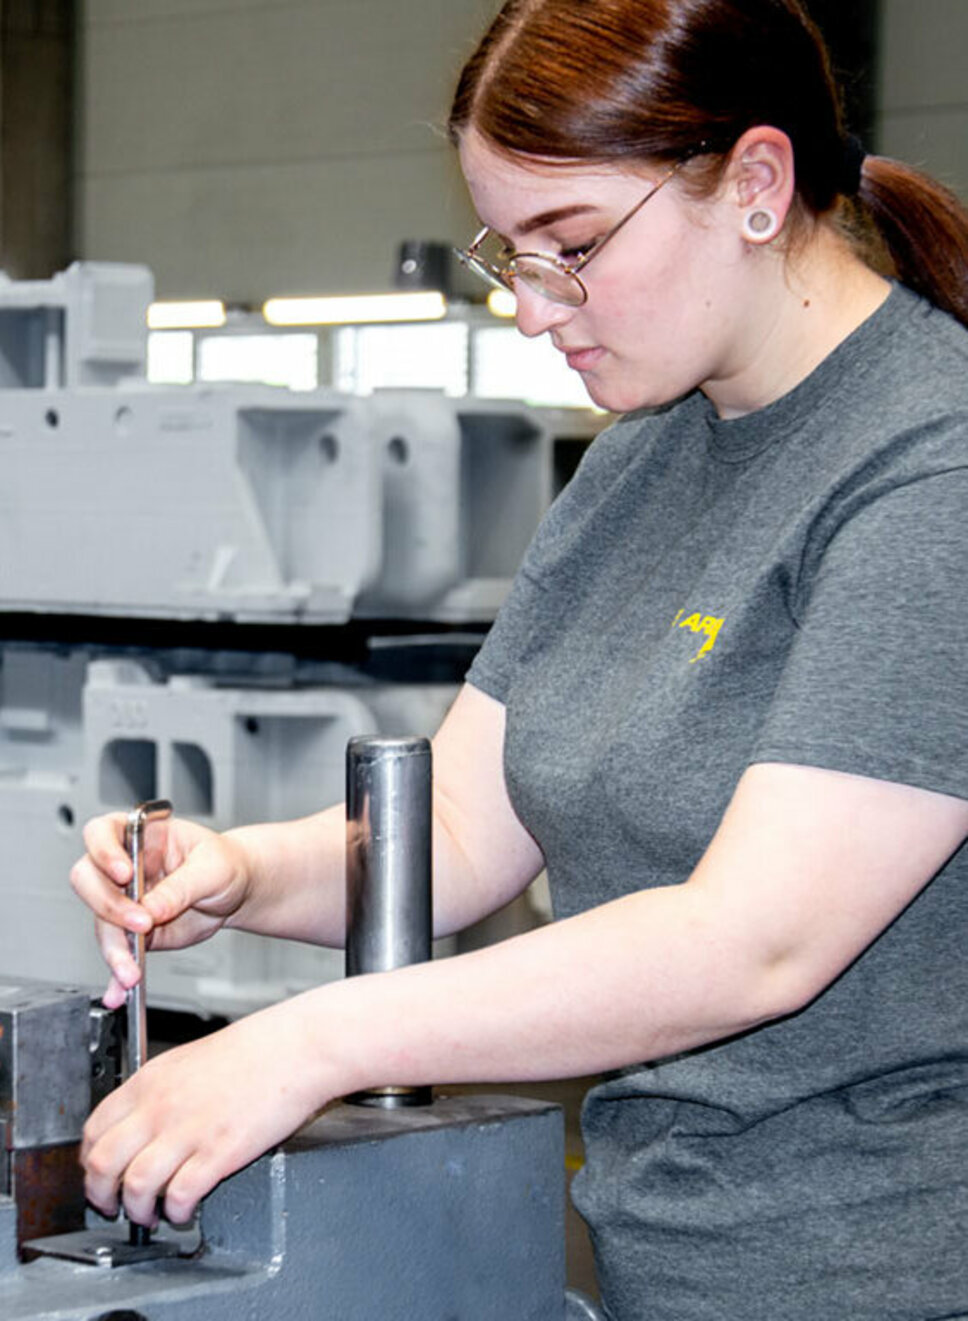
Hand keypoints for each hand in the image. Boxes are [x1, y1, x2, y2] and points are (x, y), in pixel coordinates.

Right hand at [70, 813, 251, 1008]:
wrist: (238, 890)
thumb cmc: (225, 863)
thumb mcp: (212, 867)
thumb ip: (181, 886)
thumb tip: (152, 909)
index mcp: (140, 835)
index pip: (102, 833)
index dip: (104, 851)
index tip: (124, 873)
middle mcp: (124, 866)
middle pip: (90, 881)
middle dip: (110, 906)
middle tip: (141, 923)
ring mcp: (125, 899)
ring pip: (102, 923)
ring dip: (113, 950)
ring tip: (132, 971)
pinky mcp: (131, 931)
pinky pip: (118, 952)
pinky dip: (116, 974)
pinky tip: (119, 990)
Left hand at [81, 997, 331, 1225]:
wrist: (295, 1047)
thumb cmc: (253, 1050)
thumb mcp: (188, 1059)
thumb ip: (159, 1091)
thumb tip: (140, 1125)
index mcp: (150, 1081)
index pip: (94, 1130)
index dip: (89, 1162)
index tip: (100, 1175)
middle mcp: (161, 1106)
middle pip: (103, 1163)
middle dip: (101, 1195)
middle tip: (112, 1206)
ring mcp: (189, 1130)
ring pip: (135, 1186)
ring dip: (137, 1211)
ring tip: (150, 1216)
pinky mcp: (219, 1152)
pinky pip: (181, 1195)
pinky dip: (177, 1212)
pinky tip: (184, 1210)